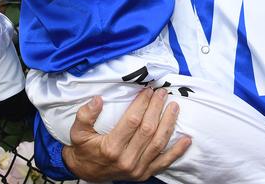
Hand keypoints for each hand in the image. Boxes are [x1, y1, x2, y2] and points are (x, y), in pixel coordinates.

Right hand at [62, 88, 190, 180]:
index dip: (142, 104)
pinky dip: (177, 151)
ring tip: (174, 107)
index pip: (133, 121)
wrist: (86, 172)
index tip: (148, 90)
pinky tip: (186, 139)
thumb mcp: (77, 130)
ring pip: (158, 143)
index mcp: (111, 147)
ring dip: (168, 123)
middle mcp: (126, 159)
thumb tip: (98, 99)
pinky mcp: (144, 174)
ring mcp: (137, 169)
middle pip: (148, 130)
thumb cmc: (83, 148)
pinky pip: (164, 162)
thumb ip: (85, 115)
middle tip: (162, 93)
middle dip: (157, 109)